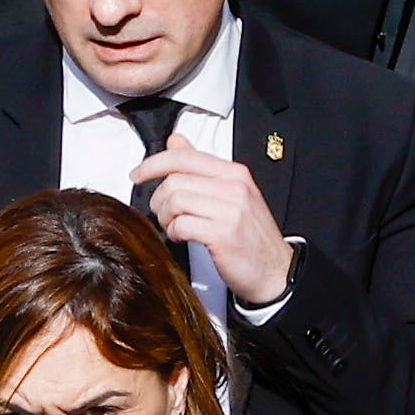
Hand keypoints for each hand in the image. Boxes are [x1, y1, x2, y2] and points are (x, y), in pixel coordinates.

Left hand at [132, 143, 294, 311]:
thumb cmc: (252, 236)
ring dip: (165, 217)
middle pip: (174, 180)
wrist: (276, 273)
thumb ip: (201, 167)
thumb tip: (176, 141)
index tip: (138, 175)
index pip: (184, 157)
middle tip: (161, 212)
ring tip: (172, 226)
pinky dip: (174, 232)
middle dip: (158, 198)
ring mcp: (230, 211)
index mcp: (235, 174)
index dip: (153, 164)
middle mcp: (234, 188)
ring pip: (175, 201)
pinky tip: (181, 237)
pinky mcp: (223, 235)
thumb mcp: (232, 194)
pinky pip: (182, 225)